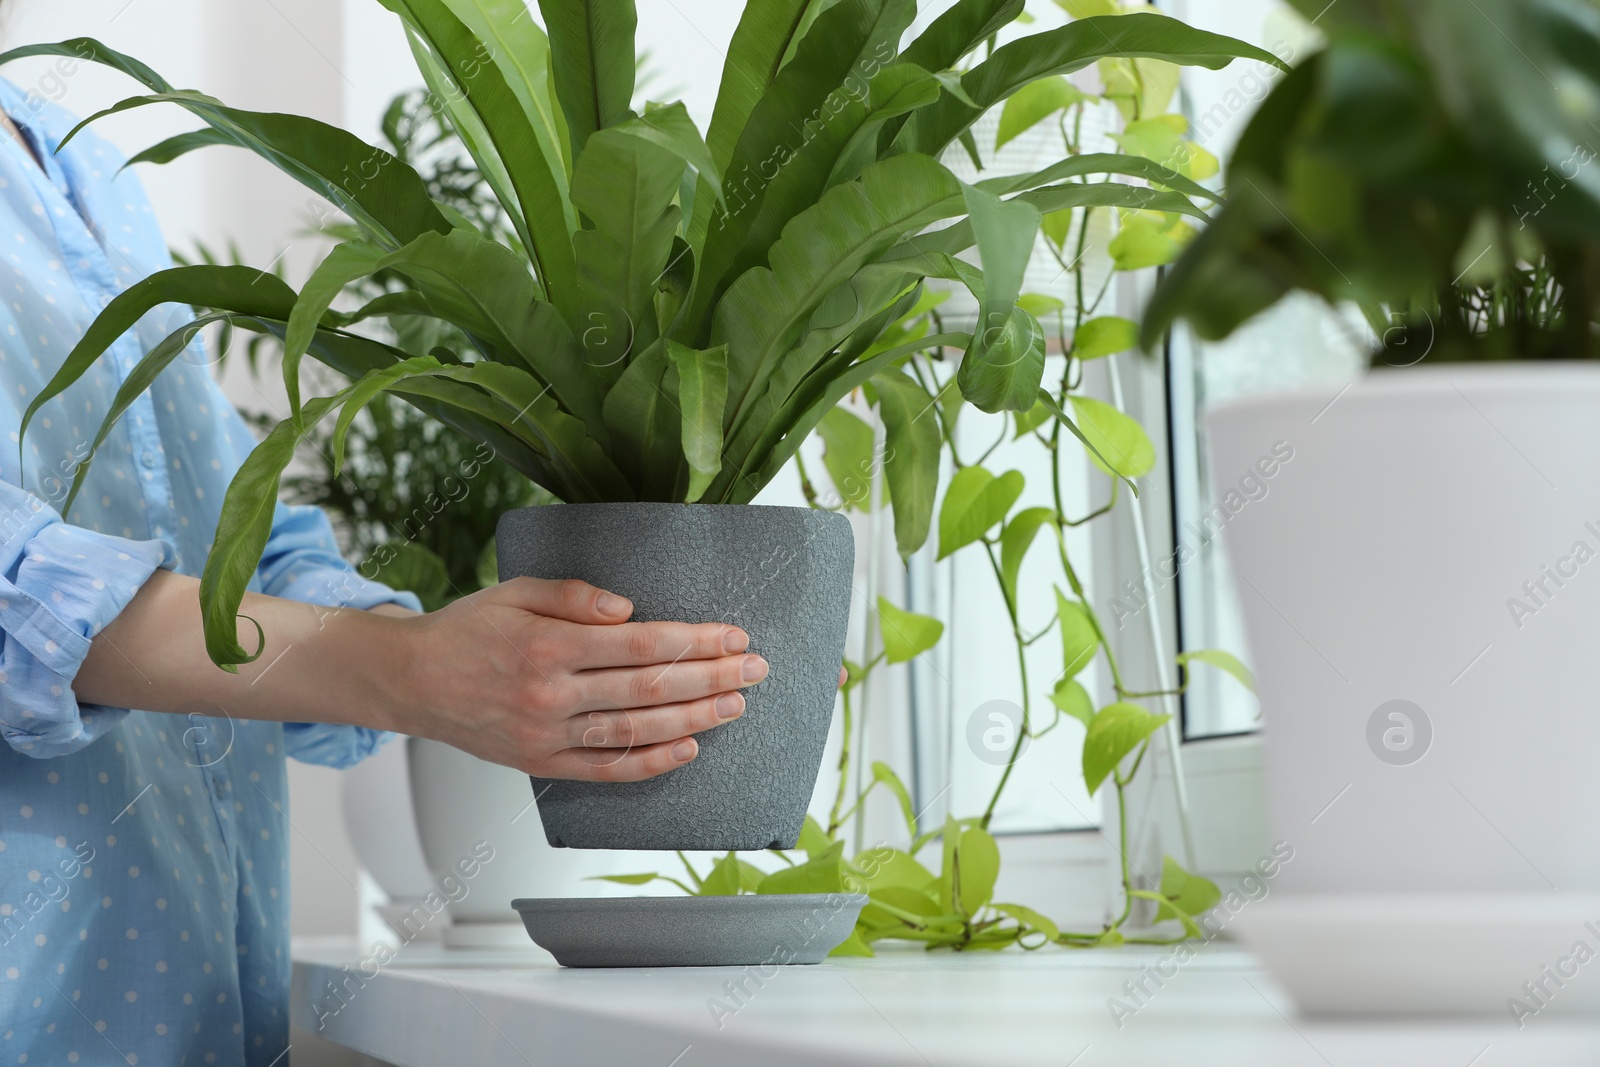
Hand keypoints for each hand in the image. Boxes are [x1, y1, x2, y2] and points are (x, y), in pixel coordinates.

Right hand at [393, 578, 767, 781]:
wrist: (411, 681)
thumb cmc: (467, 630)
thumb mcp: (516, 591)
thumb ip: (574, 595)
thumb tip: (629, 609)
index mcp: (547, 645)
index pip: (640, 644)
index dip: (694, 641)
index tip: (733, 635)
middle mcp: (550, 694)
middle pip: (650, 688)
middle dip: (711, 677)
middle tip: (755, 669)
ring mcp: (547, 735)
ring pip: (636, 731)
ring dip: (694, 719)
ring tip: (735, 705)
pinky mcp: (542, 763)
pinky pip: (607, 769)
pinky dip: (651, 763)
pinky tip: (688, 749)